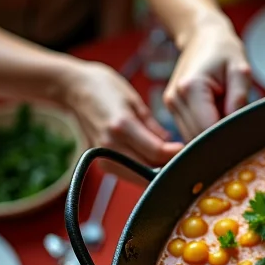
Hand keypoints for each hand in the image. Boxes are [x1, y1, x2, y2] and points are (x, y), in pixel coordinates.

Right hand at [58, 61, 182, 166]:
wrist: (74, 89)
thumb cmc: (104, 88)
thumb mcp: (135, 101)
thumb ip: (153, 127)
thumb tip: (171, 145)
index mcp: (121, 125)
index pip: (157, 152)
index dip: (176, 154)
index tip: (191, 150)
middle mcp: (110, 145)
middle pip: (150, 168)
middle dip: (170, 165)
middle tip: (186, 159)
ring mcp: (104, 156)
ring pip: (140, 177)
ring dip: (157, 172)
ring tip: (171, 161)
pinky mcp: (101, 163)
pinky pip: (129, 174)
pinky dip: (143, 171)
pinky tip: (154, 162)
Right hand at [165, 15, 251, 139]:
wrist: (203, 38)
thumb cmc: (224, 52)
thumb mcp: (240, 70)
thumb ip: (239, 98)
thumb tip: (236, 126)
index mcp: (191, 87)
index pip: (207, 129)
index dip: (227, 137)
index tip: (243, 134)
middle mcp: (175, 99)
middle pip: (198, 138)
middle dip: (220, 138)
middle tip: (238, 125)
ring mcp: (171, 105)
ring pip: (192, 139)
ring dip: (211, 135)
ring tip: (225, 114)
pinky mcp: (173, 109)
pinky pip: (190, 132)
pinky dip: (205, 131)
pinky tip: (216, 115)